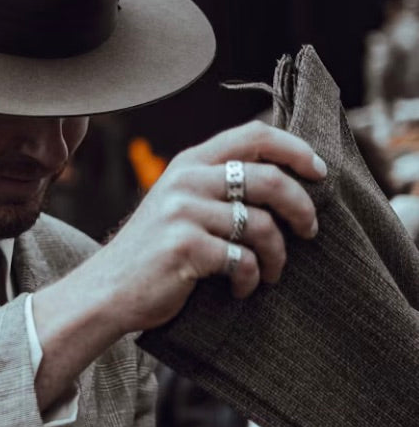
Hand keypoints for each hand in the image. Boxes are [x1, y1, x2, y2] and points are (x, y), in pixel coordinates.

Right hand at [96, 120, 326, 332]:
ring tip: (270, 274)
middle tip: (309, 232)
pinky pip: (242, 260)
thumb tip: (287, 183)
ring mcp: (182, 213)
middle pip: (269, 179)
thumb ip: (216, 187)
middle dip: (301, 208)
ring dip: (277, 257)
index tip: (318, 172)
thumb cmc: (152, 252)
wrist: (107, 290)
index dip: (295, 149)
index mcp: (188, 163)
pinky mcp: (184, 247)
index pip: (254, 135)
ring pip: (261, 226)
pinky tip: (241, 289)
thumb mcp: (178, 205)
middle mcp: (185, 181)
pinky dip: (250, 279)